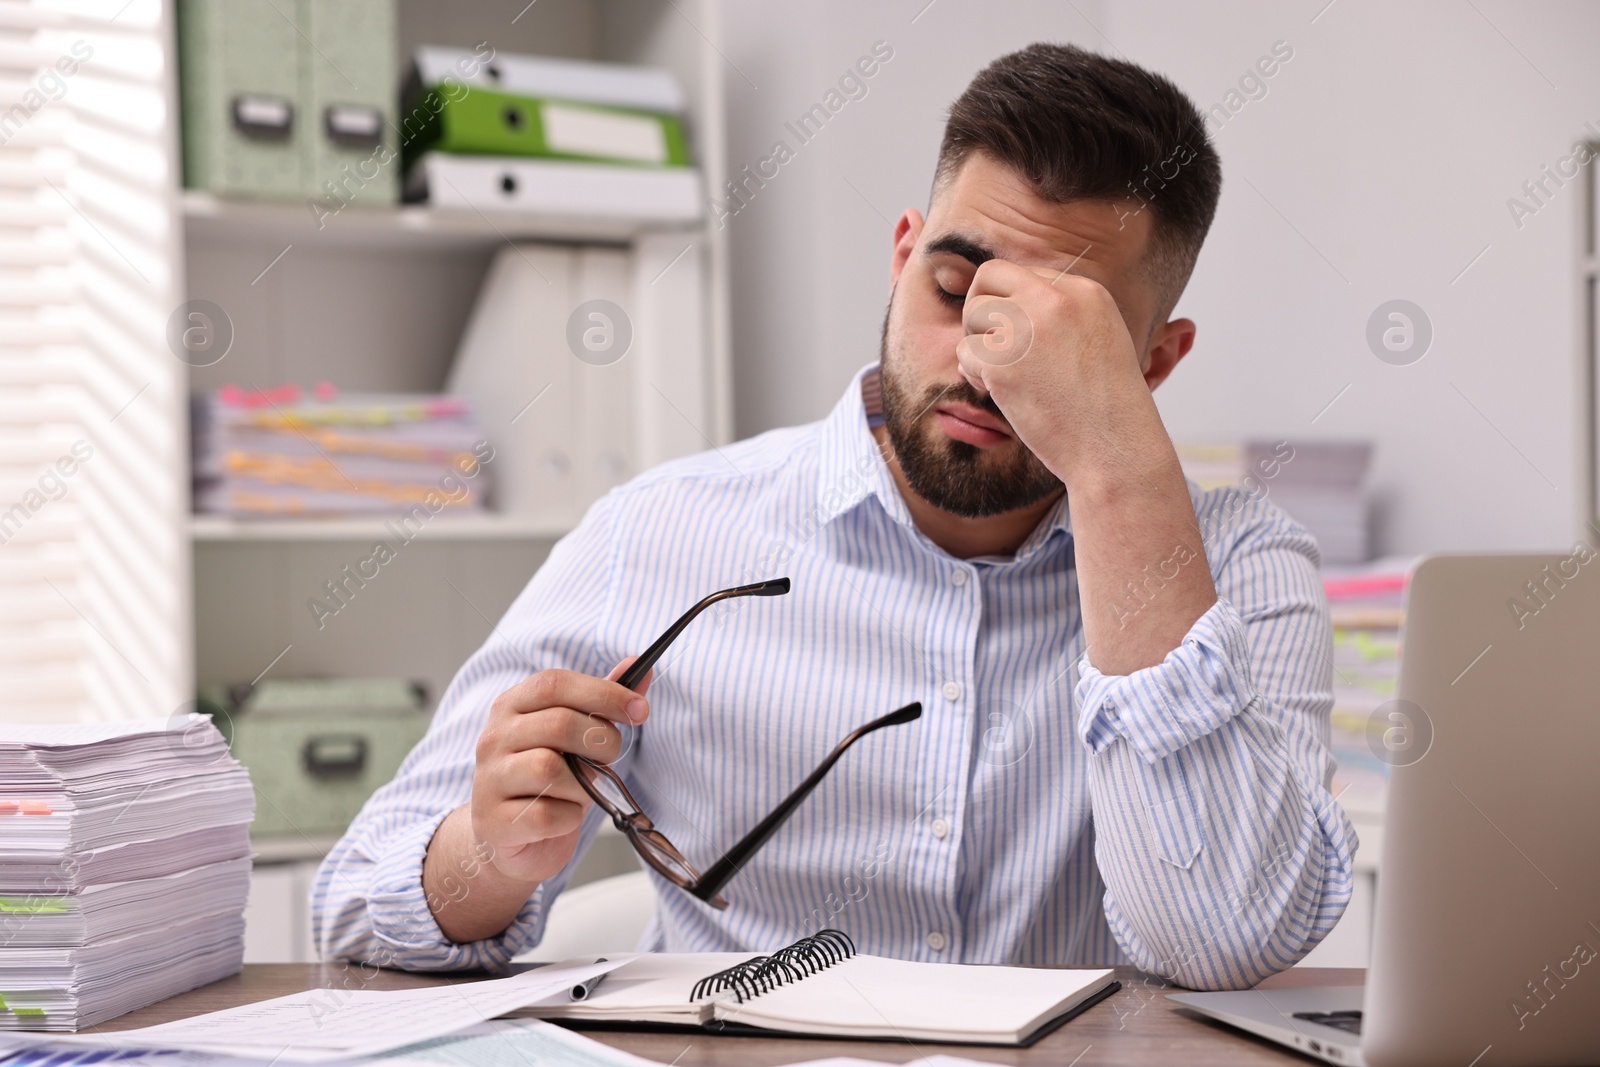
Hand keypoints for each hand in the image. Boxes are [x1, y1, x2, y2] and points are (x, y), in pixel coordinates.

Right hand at [469, 657, 651, 885]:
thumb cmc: (548, 778)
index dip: (603, 693)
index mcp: (511, 705)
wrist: (511, 835)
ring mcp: (489, 779)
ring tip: (578, 791)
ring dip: (582, 784)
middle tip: (608, 758)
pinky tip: (562, 816)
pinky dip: (568, 817)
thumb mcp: (575, 735)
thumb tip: (638, 665)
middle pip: (558, 724)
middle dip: (601, 742)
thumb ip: (601, 701)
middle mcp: (493, 737)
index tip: (639, 709)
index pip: (555, 684)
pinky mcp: (494, 821)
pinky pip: (546, 814)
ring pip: (550, 769)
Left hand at [953, 261, 1156, 487]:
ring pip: (972, 314)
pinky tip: (997, 392)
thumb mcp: (1098, 338)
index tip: (1021, 339)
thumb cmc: (1106, 406)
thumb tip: (1008, 302)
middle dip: (980, 309)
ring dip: (977, 344)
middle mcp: (1056, 300)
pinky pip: (965, 352)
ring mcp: (1027, 329)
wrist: (1116, 448)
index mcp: (1085, 291)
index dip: (1010, 306)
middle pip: (988, 278)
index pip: (1022, 274)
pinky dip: (973, 374)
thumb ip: (1059, 313)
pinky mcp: (1003, 362)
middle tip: (993, 345)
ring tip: (1000, 374)